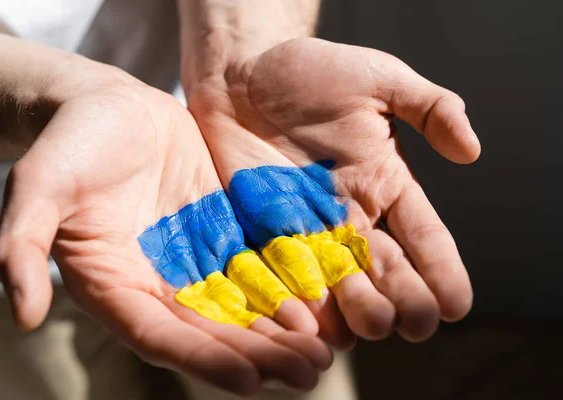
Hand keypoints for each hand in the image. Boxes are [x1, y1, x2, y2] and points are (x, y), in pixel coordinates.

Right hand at [0, 59, 330, 394]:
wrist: (111, 105)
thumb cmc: (71, 142)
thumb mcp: (39, 185)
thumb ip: (23, 244)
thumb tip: (21, 315)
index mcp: (115, 284)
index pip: (160, 335)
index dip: (203, 359)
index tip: (250, 380)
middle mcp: (159, 281)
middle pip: (213, 330)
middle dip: (261, 354)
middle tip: (309, 373)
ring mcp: (196, 255)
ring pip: (244, 303)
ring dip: (284, 330)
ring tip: (325, 351)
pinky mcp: (224, 227)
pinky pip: (260, 262)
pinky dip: (289, 284)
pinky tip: (325, 301)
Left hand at [187, 37, 480, 345]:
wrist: (241, 78)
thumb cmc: (310, 72)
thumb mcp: (378, 79)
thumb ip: (429, 108)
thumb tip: (472, 152)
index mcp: (385, 185)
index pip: (423, 236)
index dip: (442, 269)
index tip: (456, 304)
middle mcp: (350, 217)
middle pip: (384, 270)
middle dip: (403, 299)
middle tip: (414, 323)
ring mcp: (306, 229)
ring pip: (338, 284)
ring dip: (356, 310)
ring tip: (371, 328)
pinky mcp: (263, 233)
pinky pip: (284, 275)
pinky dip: (298, 301)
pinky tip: (310, 324)